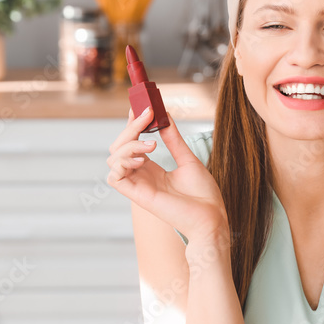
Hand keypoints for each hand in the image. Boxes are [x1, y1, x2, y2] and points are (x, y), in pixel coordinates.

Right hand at [106, 106, 228, 241]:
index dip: (133, 124)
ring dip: (128, 145)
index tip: (140, 106)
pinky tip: (142, 160)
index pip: (132, 142)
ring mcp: (138, 185)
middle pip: (119, 147)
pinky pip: (114, 177)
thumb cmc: (203, 195)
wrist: (211, 217)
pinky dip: (122, 163)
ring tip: (152, 145)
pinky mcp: (137, 196)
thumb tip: (165, 117)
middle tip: (147, 116)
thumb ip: (173, 140)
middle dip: (130, 128)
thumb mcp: (188, 159)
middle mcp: (141, 176)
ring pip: (113, 158)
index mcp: (152, 169)